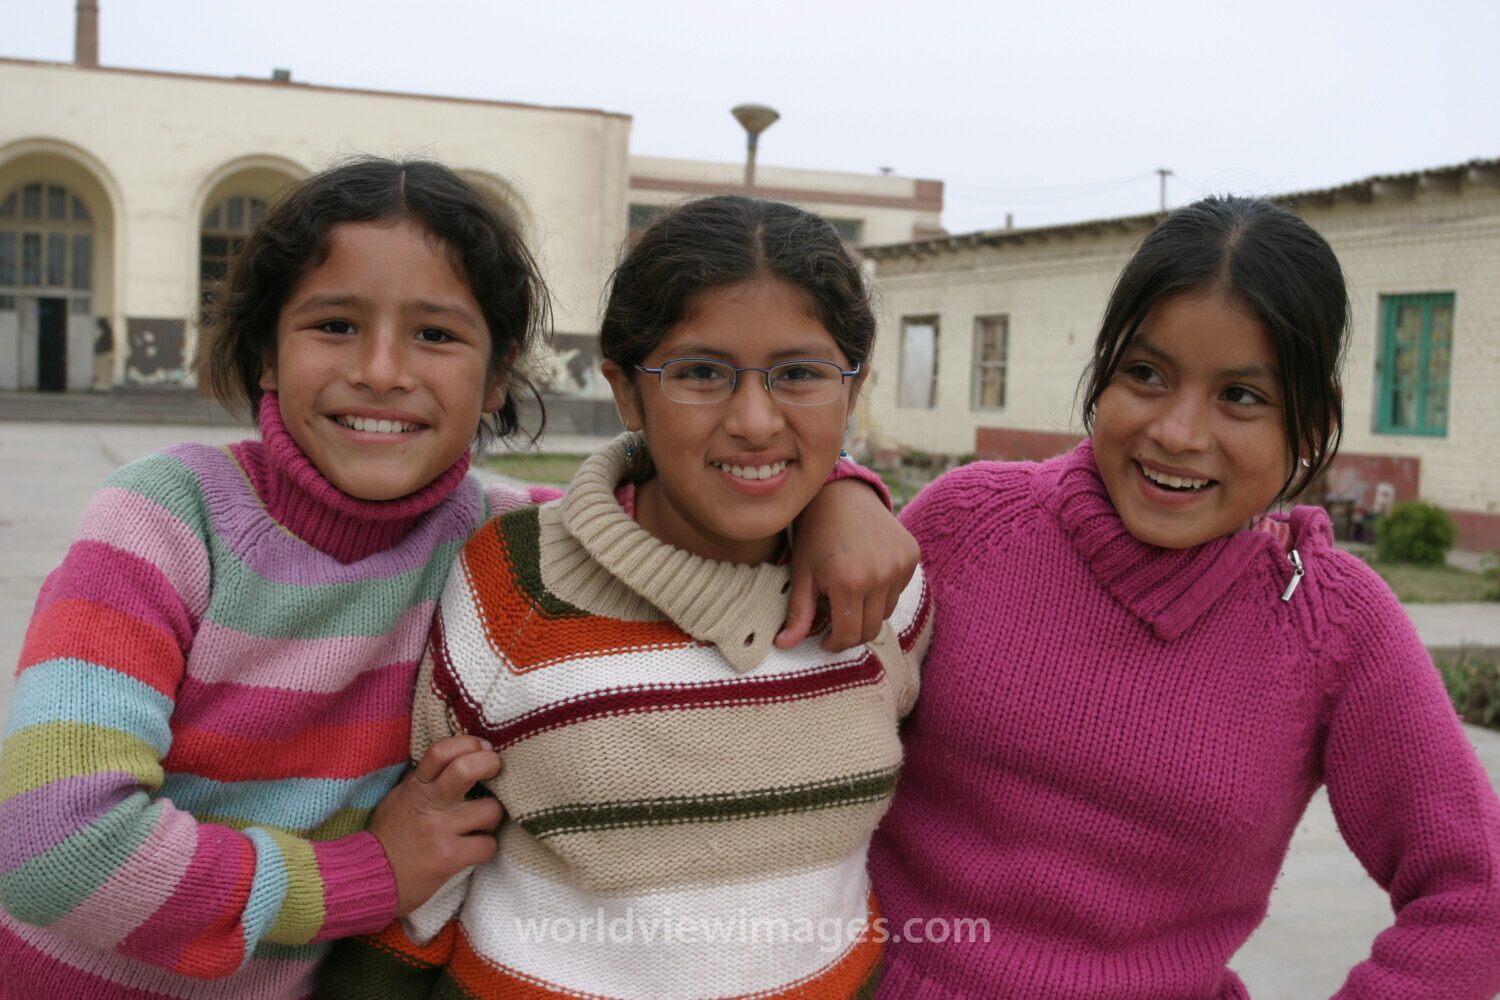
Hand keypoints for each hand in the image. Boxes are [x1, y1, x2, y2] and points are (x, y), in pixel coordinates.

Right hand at [369, 735, 502, 917]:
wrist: (370, 879)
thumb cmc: (388, 837)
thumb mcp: (398, 798)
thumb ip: (422, 779)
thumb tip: (451, 758)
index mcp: (416, 787)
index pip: (441, 751)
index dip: (468, 743)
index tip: (482, 747)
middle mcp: (429, 805)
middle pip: (467, 769)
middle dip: (490, 764)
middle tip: (495, 770)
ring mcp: (440, 831)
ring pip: (490, 810)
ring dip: (493, 816)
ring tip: (482, 823)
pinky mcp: (450, 858)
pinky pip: (487, 845)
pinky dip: (486, 847)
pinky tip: (475, 848)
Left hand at [780, 478, 919, 650]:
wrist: (842, 493)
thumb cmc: (816, 534)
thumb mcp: (802, 573)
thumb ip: (799, 613)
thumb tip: (783, 646)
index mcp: (849, 584)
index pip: (849, 636)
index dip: (835, 644)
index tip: (826, 640)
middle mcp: (880, 577)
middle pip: (871, 629)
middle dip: (851, 632)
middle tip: (836, 620)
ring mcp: (900, 566)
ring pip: (886, 612)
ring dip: (867, 611)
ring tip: (849, 591)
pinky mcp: (911, 555)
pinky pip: (899, 590)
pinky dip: (883, 591)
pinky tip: (867, 572)